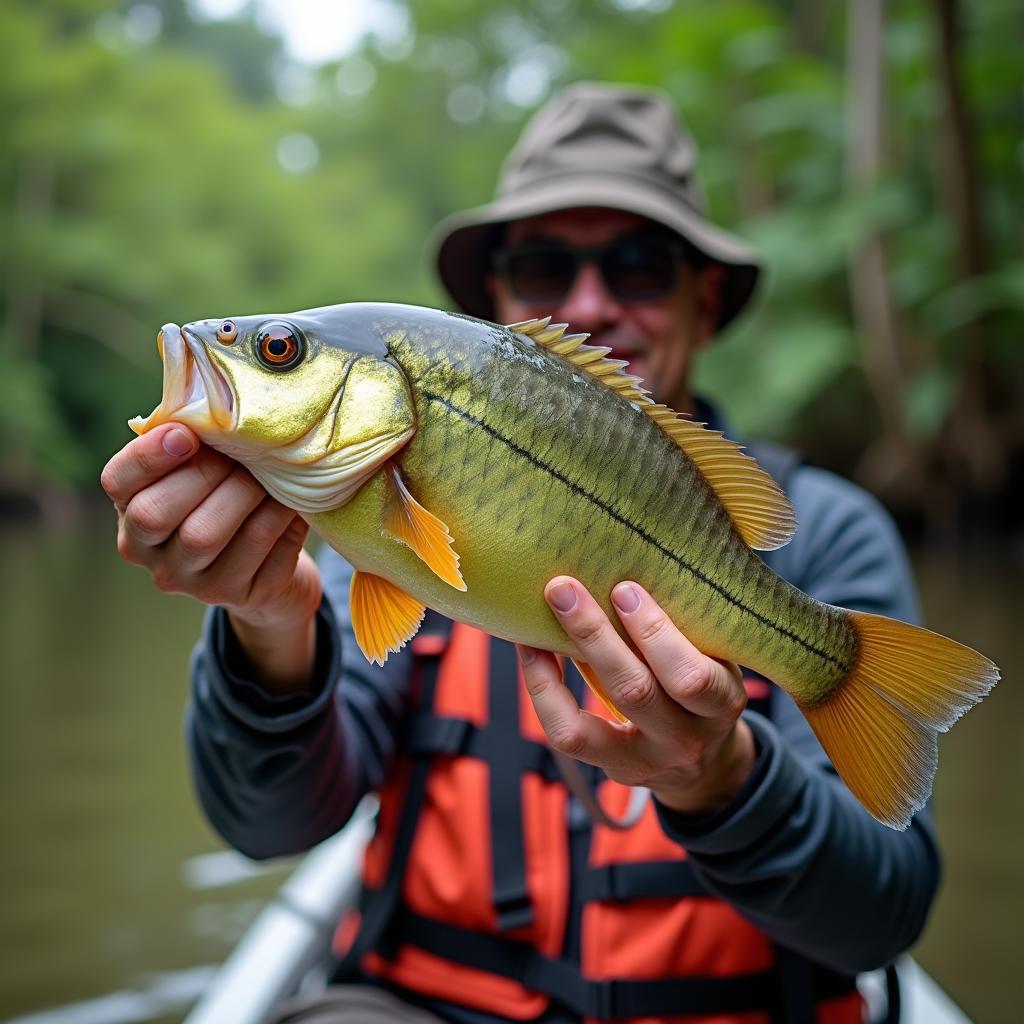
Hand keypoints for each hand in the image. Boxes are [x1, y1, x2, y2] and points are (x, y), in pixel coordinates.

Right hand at [100, 422, 321, 691]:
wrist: (274, 570)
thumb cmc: (235, 501)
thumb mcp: (210, 470)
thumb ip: (200, 441)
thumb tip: (215, 400)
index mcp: (132, 509)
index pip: (117, 481)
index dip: (147, 457)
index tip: (187, 434)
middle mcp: (149, 552)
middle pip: (156, 513)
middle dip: (204, 474)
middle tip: (243, 453)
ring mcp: (190, 582)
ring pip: (206, 534)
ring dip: (247, 494)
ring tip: (272, 474)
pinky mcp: (235, 596)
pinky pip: (257, 551)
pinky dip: (280, 519)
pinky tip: (292, 503)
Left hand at [518, 577, 755, 815]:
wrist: (705, 764)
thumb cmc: (705, 685)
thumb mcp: (717, 660)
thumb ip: (689, 626)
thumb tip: (631, 558)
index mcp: (722, 704)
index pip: (692, 677)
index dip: (656, 633)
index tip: (626, 588)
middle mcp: (684, 739)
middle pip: (635, 691)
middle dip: (595, 635)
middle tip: (564, 588)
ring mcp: (643, 761)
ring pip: (588, 723)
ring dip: (556, 663)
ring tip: (543, 615)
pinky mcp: (609, 768)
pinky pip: (565, 733)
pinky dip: (542, 688)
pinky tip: (532, 649)